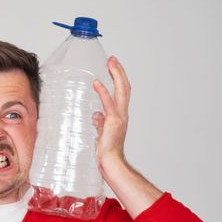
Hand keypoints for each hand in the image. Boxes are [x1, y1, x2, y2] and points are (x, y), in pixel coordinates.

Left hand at [92, 56, 161, 216]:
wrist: (110, 162)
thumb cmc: (106, 150)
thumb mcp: (101, 132)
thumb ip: (100, 122)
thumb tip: (96, 115)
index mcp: (120, 116)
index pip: (121, 93)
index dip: (118, 79)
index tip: (112, 67)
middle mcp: (122, 114)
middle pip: (124, 87)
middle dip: (119, 72)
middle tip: (112, 59)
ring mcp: (119, 117)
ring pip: (121, 91)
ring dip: (116, 75)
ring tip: (110, 63)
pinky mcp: (113, 122)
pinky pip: (108, 103)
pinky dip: (103, 92)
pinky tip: (97, 83)